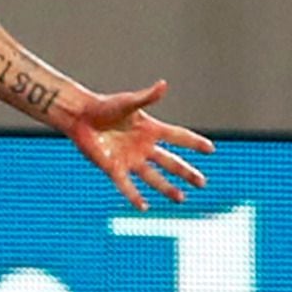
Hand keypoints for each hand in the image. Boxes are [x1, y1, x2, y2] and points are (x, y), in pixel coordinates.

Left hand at [69, 80, 214, 210]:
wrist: (80, 116)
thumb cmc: (103, 106)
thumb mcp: (127, 103)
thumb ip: (146, 98)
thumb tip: (163, 85)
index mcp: (150, 129)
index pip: (177, 137)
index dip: (194, 142)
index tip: (211, 149)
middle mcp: (143, 146)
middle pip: (170, 162)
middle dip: (186, 172)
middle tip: (202, 183)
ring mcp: (130, 159)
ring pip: (153, 177)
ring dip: (167, 188)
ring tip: (181, 198)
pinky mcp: (114, 167)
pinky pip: (127, 185)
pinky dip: (134, 196)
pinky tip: (144, 207)